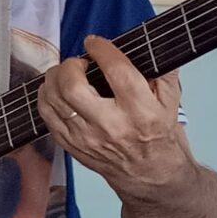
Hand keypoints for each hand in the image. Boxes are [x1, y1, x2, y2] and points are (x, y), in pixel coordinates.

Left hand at [38, 35, 188, 198]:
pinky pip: (46, 116)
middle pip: (73, 87)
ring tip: (65, 74)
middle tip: (78, 62)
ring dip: (53, 79)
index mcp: (141, 111)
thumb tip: (150, 46)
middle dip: (70, 66)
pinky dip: (46, 98)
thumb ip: (162, 73)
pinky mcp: (71, 145)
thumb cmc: (158, 136)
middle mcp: (111, 125)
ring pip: (53, 100)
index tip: (95, 42)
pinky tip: (56, 91)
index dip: (102, 51)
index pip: (117, 72)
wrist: (149, 174)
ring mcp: (86, 138)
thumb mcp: (171, 103)